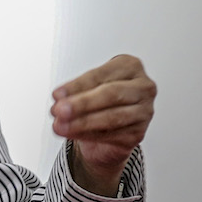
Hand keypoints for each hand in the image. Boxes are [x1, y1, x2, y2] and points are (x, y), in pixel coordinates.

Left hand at [50, 54, 155, 195]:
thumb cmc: (101, 96)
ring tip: (61, 125)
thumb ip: (76, 91)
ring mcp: (144, 111)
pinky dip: (88, 135)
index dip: (76, 86)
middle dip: (82, 104)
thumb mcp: (88, 86)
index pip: (100, 75)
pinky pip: (111, 135)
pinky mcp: (139, 133)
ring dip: (82, 123)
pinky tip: (72, 133)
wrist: (111, 122)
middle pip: (111, 94)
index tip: (57, 94)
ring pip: (112, 117)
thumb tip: (60, 99)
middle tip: (60, 110)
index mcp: (130, 66)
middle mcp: (142, 87)